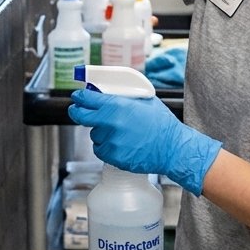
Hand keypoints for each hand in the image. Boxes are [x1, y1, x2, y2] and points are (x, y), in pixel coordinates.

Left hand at [68, 90, 222, 196]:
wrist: (172, 148)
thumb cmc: (162, 124)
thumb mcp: (145, 100)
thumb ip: (124, 96)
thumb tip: (107, 92)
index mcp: (118, 106)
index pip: (88, 99)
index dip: (80, 97)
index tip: (77, 97)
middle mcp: (111, 123)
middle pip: (81, 117)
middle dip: (77, 112)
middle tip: (77, 110)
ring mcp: (111, 142)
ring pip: (94, 135)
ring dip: (100, 132)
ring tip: (119, 132)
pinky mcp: (113, 157)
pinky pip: (100, 150)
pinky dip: (106, 147)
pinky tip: (120, 144)